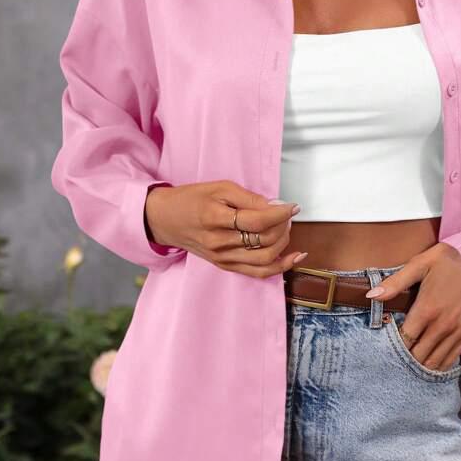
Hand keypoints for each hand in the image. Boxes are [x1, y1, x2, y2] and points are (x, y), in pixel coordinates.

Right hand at [144, 180, 307, 276]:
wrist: (165, 220)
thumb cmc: (192, 199)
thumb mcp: (219, 188)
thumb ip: (249, 198)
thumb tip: (276, 207)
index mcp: (215, 219)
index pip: (257, 221)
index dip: (280, 214)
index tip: (293, 206)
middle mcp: (219, 242)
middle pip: (264, 240)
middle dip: (283, 226)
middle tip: (286, 214)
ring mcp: (222, 258)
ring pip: (265, 258)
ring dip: (284, 244)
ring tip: (286, 228)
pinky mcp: (225, 266)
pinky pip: (258, 272)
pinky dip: (280, 266)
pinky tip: (295, 257)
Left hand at [365, 242, 460, 370]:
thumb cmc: (448, 262)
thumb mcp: (419, 265)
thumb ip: (395, 283)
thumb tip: (371, 295)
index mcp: (427, 309)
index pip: (405, 339)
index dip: (393, 346)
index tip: (385, 346)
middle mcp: (443, 324)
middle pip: (418, 355)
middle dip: (405, 358)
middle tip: (395, 356)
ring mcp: (458, 331)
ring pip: (435, 361)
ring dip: (421, 365)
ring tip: (410, 362)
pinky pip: (452, 357)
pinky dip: (439, 363)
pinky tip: (429, 362)